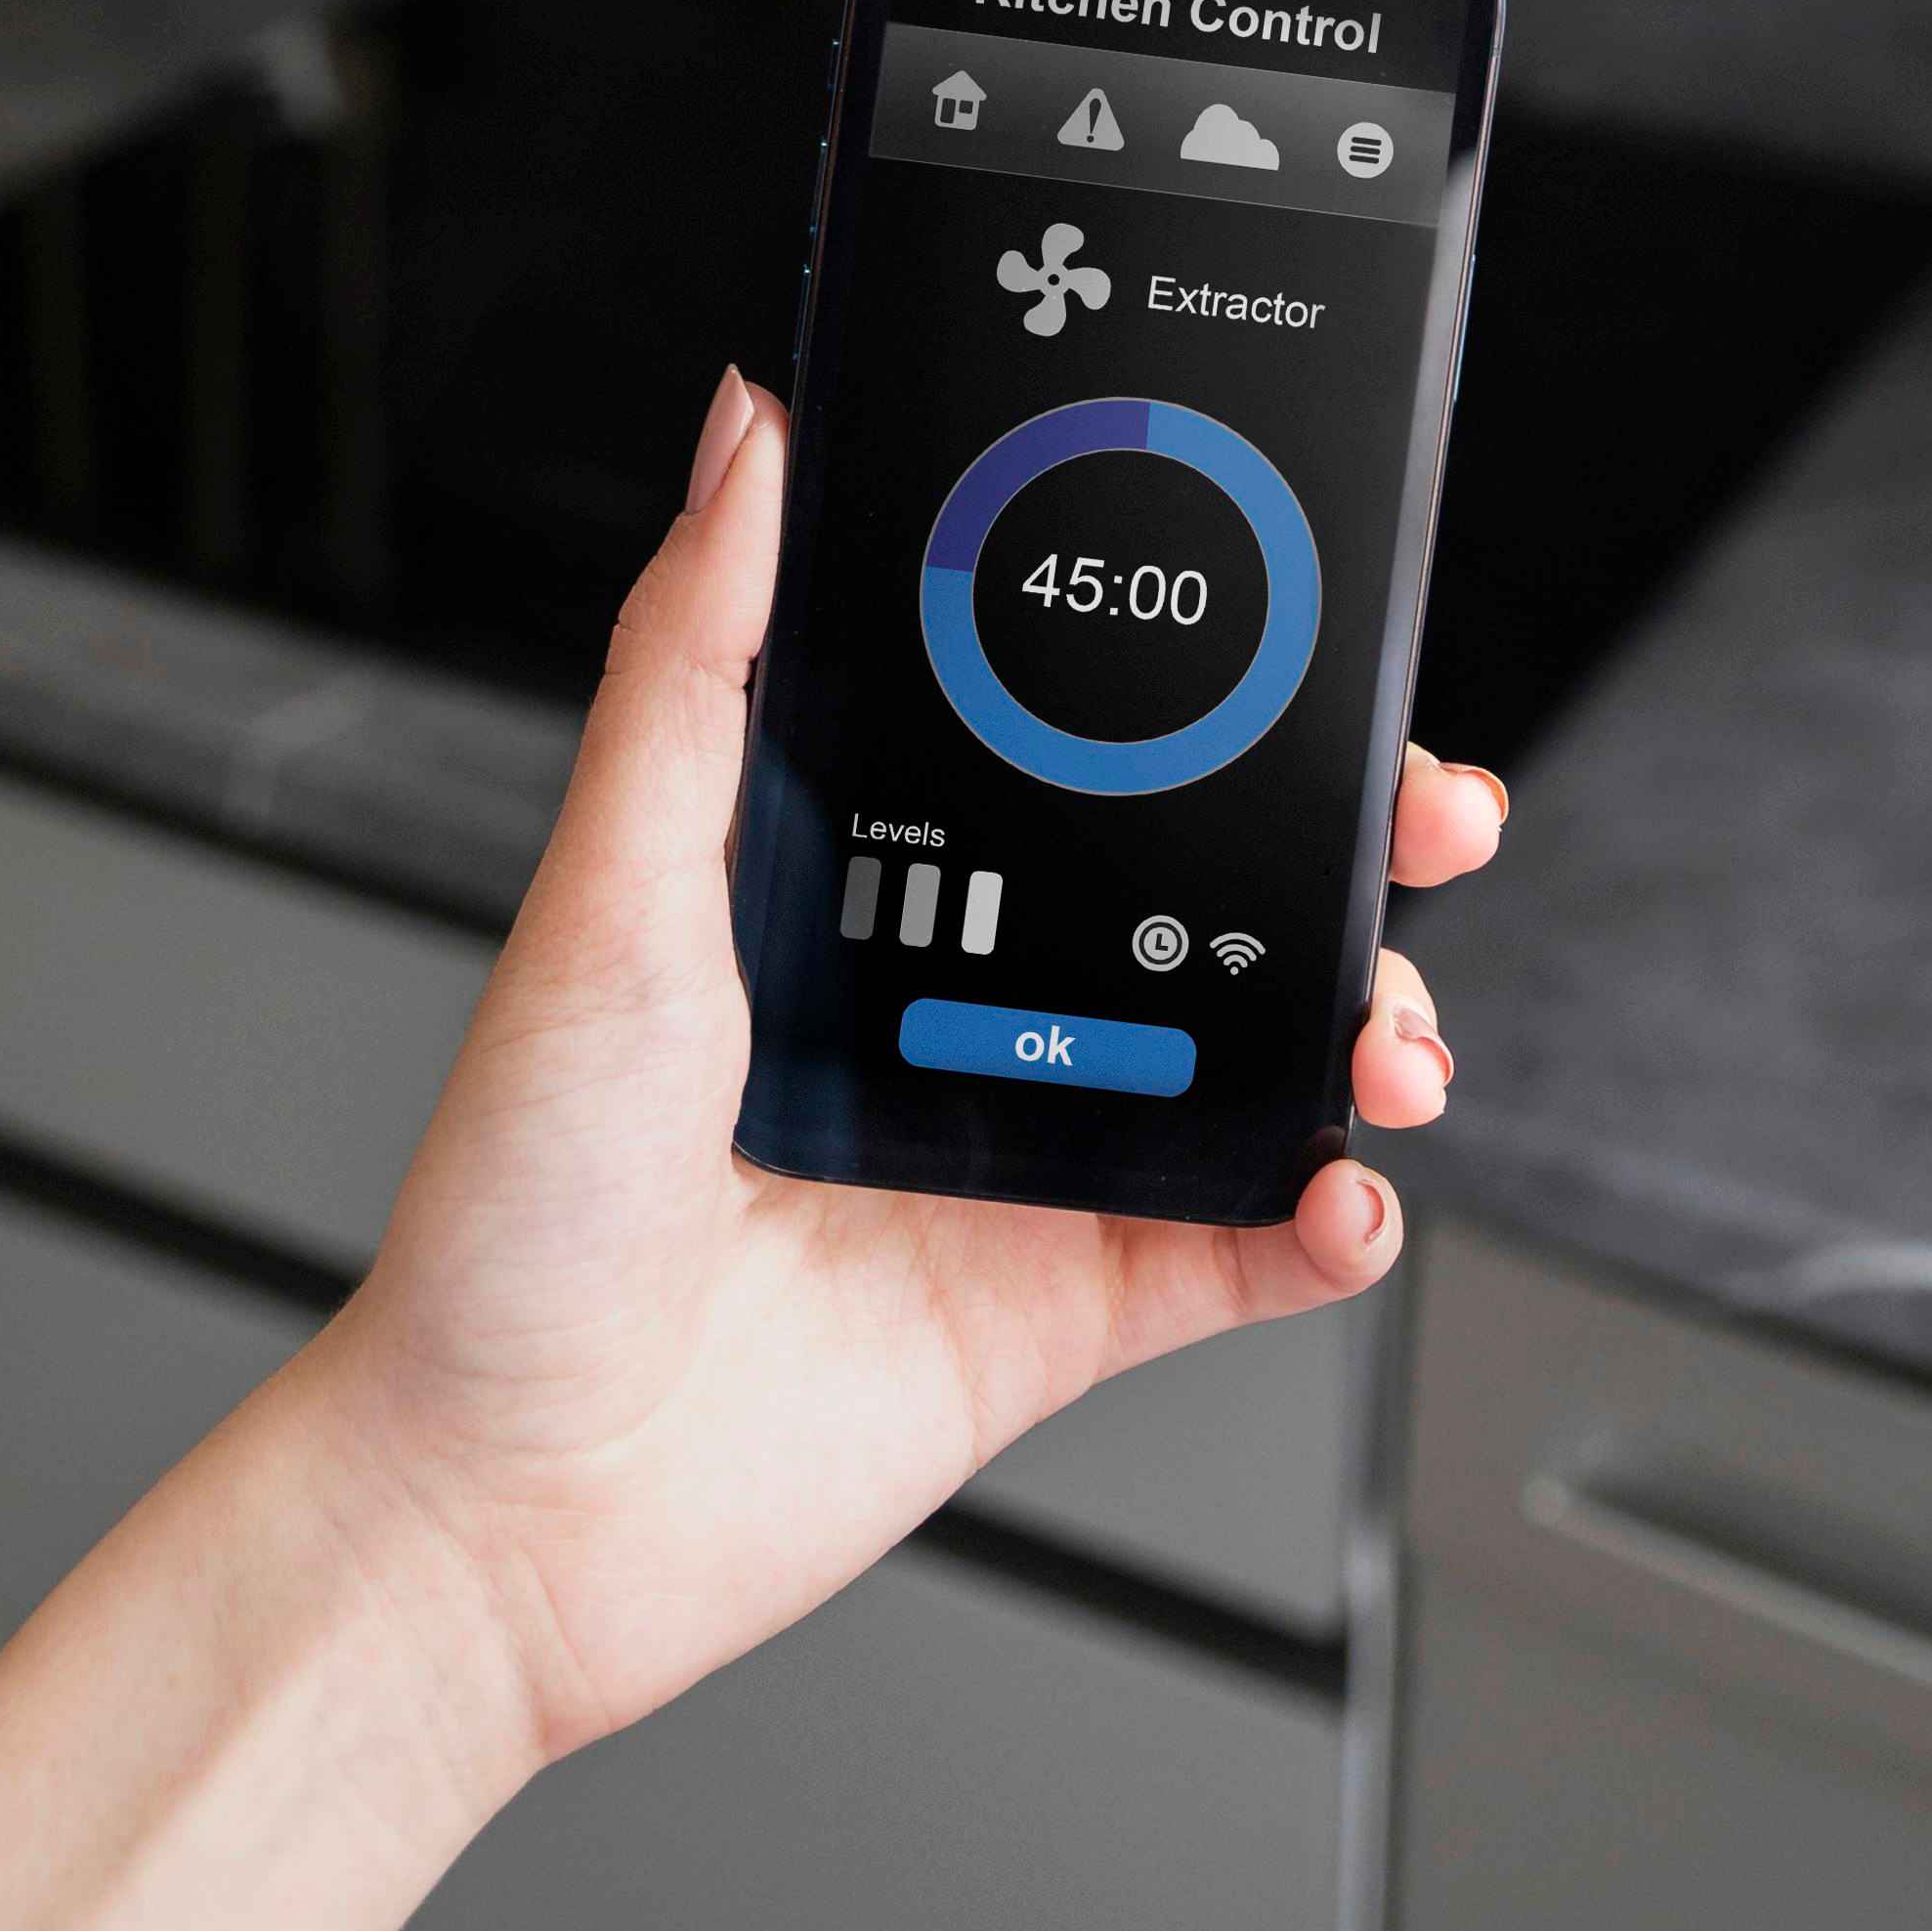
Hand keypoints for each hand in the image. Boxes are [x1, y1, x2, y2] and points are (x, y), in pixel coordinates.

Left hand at [322, 365, 1507, 1767]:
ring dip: (1361, 1020)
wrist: (501, 1498)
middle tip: (1430, 803)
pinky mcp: (1058, 1304)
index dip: (1191, 674)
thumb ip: (689, 657)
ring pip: (1251, 1048)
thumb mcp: (606, 886)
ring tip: (1387, 1034)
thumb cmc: (511, 1200)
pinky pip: (1238, 1249)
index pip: (1061, 732)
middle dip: (1345, 830)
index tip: (1298, 612)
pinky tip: (1344, 1190)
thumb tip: (748, 432)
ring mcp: (1020, 1148)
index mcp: (860, 872)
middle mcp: (956, 996)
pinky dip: (1326, 1218)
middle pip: (1200, 875)